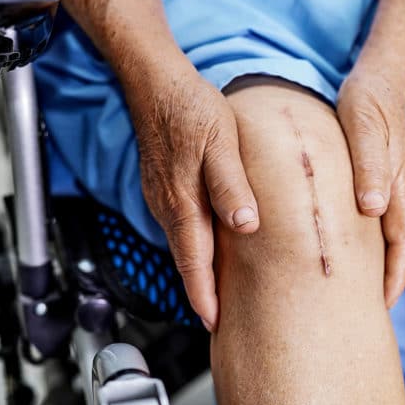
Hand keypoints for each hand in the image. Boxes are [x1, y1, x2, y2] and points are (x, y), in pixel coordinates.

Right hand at [123, 59, 258, 331]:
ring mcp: (163, 196)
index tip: (213, 322)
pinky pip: (181, 225)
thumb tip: (245, 226)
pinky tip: (208, 247)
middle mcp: (169, 205)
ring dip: (197, 270)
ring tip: (216, 292)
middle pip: (186, 259)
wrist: (158, 83)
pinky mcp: (165, 186)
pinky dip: (194, 246)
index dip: (203, 294)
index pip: (194, 260)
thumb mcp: (222, 144)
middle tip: (218, 319)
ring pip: (183, 244)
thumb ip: (232, 186)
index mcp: (183, 201)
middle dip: (201, 291)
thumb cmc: (193, 109)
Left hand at [337, 63, 404, 307]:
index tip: (380, 306)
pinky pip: (388, 216)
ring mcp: (399, 183)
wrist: (385, 73)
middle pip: (403, 245)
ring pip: (396, 233)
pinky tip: (360, 245)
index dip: (393, 277)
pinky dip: (378, 239)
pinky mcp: (390, 175)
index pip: (403, 243)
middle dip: (390, 279)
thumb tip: (373, 209)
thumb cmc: (369, 99)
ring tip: (363, 287)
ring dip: (385, 262)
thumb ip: (370, 166)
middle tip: (370, 308)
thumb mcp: (364, 126)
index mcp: (398, 185)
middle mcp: (403, 190)